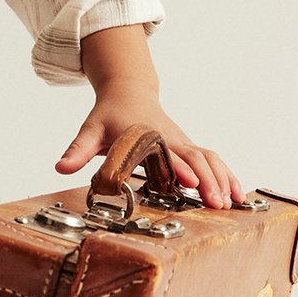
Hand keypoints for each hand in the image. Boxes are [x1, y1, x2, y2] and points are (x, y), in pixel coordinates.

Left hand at [54, 83, 244, 208]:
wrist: (129, 92)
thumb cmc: (109, 115)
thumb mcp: (90, 130)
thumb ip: (77, 149)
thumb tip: (60, 166)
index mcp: (148, 134)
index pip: (166, 151)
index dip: (178, 166)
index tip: (189, 182)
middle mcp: (170, 137)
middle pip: (195, 157)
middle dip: (208, 179)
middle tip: (216, 204)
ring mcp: (182, 142)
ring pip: (209, 159)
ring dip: (222, 179)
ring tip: (230, 204)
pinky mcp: (188, 147)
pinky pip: (212, 161)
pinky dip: (227, 176)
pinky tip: (237, 195)